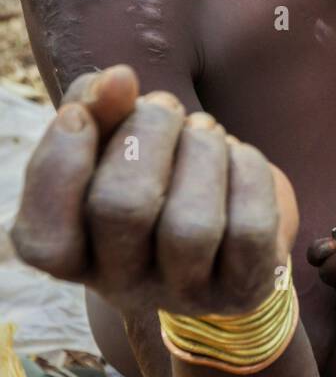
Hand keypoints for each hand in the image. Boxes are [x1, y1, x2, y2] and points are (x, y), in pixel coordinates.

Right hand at [12, 65, 298, 316]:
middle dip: (149, 131)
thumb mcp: (114, 136)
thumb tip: (117, 80)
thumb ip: (96, 103)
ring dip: (202, 150)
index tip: (79, 114)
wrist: (227, 225)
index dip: (59, 164)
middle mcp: (124, 287)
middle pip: (122, 210)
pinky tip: (237, 158)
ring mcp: (187, 296)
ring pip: (191, 227)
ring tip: (204, 131)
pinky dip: (247, 172)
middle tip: (165, 107)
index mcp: (76, 256)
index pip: (45, 240)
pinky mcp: (244, 289)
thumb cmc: (155, 170)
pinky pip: (249, 229)